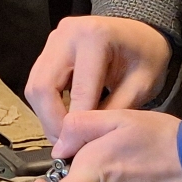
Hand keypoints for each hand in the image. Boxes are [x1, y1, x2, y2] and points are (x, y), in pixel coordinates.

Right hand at [24, 15, 174, 139]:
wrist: (141, 32)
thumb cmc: (146, 56)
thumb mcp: (141, 86)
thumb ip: (113, 111)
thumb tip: (87, 140)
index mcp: (94, 37)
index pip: (78, 91)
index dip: (77, 125)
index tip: (82, 149)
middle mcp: (66, 34)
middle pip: (42, 87)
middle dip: (52, 122)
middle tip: (68, 145)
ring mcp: (54, 39)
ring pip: (35, 86)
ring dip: (47, 115)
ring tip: (67, 136)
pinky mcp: (49, 48)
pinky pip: (39, 81)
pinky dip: (48, 105)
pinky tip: (64, 118)